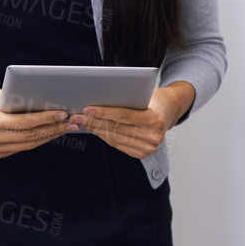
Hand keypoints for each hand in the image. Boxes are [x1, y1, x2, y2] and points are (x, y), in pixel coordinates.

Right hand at [0, 82, 76, 159]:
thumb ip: (18, 101)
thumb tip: (47, 102)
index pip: (25, 123)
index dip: (45, 118)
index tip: (62, 113)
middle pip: (30, 136)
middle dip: (53, 129)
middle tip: (72, 121)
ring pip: (28, 144)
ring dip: (49, 136)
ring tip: (66, 127)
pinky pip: (22, 147)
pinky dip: (37, 139)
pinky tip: (50, 132)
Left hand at [67, 85, 189, 158]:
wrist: (169, 110)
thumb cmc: (153, 97)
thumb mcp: (144, 91)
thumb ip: (127, 95)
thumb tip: (98, 94)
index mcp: (156, 119)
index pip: (124, 116)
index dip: (104, 113)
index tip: (86, 109)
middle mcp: (154, 136)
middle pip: (116, 128)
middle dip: (94, 122)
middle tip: (75, 116)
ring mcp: (149, 148)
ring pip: (114, 138)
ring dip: (95, 129)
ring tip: (80, 121)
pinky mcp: (142, 154)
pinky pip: (117, 144)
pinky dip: (103, 136)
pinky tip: (91, 128)